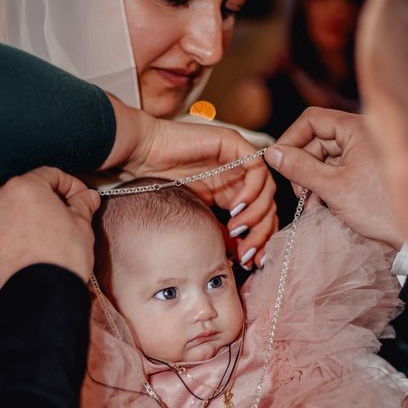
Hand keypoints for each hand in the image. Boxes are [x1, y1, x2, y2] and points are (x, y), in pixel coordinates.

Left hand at [0, 167, 100, 303]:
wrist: (38, 303)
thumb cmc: (59, 262)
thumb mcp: (82, 228)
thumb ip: (81, 206)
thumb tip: (86, 198)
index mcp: (22, 189)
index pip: (49, 175)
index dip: (69, 186)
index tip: (78, 198)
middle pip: (22, 196)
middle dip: (41, 207)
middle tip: (61, 225)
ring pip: (3, 219)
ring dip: (20, 226)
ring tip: (39, 247)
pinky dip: (5, 247)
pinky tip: (22, 261)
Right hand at [102, 96, 276, 266]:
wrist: (140, 157)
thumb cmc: (157, 186)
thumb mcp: (196, 218)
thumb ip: (219, 232)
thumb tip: (240, 257)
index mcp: (230, 193)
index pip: (259, 218)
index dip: (259, 240)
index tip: (251, 262)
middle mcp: (237, 177)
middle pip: (267, 207)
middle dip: (260, 233)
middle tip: (247, 252)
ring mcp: (237, 161)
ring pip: (267, 191)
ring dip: (256, 215)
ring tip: (236, 229)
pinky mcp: (234, 145)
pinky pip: (257, 170)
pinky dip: (251, 193)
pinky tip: (234, 208)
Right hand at [265, 107, 402, 248]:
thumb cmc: (380, 208)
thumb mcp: (332, 188)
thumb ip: (299, 168)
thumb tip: (272, 153)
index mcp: (357, 128)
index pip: (312, 119)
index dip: (291, 139)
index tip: (278, 162)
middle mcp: (362, 134)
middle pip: (316, 140)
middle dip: (301, 166)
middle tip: (297, 193)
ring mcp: (364, 152)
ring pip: (324, 158)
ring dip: (311, 180)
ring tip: (310, 205)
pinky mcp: (365, 169)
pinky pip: (335, 170)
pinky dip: (324, 186)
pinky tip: (321, 206)